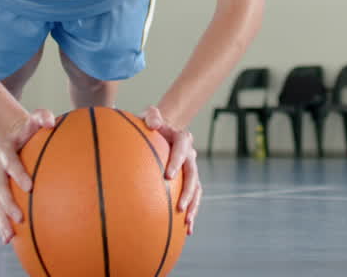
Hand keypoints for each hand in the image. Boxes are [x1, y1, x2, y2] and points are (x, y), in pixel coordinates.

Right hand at [0, 108, 56, 243]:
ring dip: (2, 219)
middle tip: (20, 217)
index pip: (10, 162)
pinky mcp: (0, 190)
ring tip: (9, 236)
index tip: (30, 186)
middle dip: (9, 204)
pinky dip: (3, 223)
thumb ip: (43, 117)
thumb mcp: (37, 117)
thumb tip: (52, 122)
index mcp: (5, 150)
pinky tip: (9, 240)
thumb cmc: (31, 127)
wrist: (14, 133)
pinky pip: (0, 208)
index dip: (18, 173)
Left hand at [141, 106, 201, 234]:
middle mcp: (190, 155)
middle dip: (188, 191)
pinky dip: (192, 213)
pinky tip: (187, 230)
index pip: (182, 148)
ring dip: (193, 205)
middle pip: (193, 173)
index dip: (177, 161)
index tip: (168, 176)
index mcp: (181, 138)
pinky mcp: (188, 182)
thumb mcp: (149, 116)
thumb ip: (151, 116)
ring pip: (197, 189)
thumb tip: (153, 123)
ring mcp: (191, 170)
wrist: (160, 132)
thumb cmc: (150, 125)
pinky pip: (193, 198)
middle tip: (179, 205)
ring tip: (186, 221)